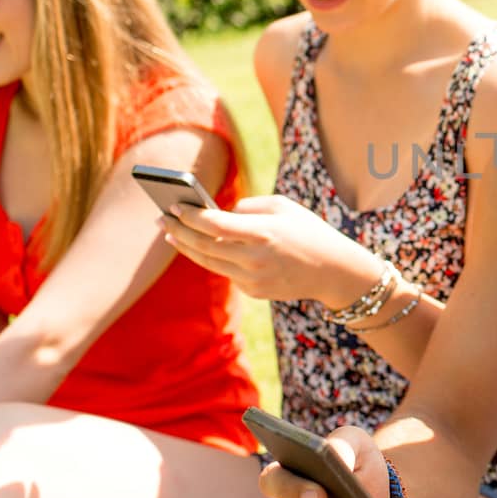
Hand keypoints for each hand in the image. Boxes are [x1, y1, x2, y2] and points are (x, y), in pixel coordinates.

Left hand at [161, 195, 380, 304]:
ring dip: (187, 248)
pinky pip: (227, 272)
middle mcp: (254, 258)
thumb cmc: (308, 231)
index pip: (214, 224)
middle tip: (162, 220)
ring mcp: (253, 278)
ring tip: (173, 235)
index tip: (173, 206)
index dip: (190, 215)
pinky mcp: (254, 291)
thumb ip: (247, 207)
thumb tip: (217, 213)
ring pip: (209, 262)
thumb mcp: (283, 207)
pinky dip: (214, 259)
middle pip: (204, 244)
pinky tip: (202, 248)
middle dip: (180, 230)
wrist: (334, 271)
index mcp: (263, 232)